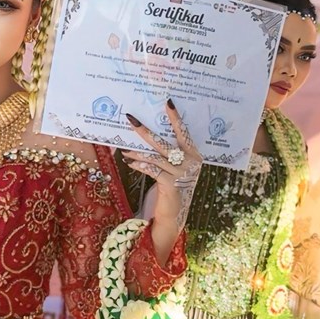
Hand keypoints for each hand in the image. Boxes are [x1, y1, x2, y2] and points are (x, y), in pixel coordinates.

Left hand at [122, 98, 202, 235]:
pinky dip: (140, 165)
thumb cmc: (171, 189)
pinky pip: (152, 170)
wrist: (174, 215)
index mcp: (194, 156)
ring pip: (155, 157)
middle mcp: (191, 163)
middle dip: (146, 131)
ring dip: (137, 152)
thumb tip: (148, 135)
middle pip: (165, 143)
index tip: (168, 103)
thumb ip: (167, 155)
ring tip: (125, 149)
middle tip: (132, 120)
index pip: (184, 133)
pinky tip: (130, 162)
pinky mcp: (171, 185)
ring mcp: (182, 175)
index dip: (176, 118)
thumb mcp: (174, 169)